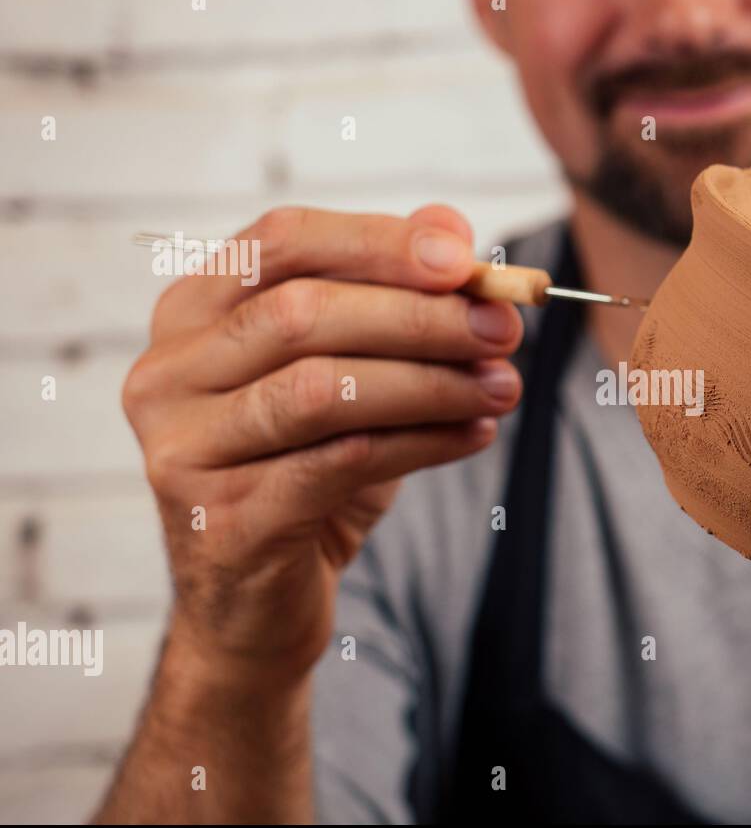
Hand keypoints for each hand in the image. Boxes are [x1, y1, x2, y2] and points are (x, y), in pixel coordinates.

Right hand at [122, 205, 522, 687]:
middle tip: (504, 330)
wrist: (256, 602)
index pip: (281, 243)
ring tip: (503, 385)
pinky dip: (422, 442)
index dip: (378, 242)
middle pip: (303, 314)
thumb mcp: (351, 372)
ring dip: (431, 382)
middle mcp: (168, 372)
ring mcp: (183, 448)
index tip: (464, 260)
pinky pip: (340, 463)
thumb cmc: (307, 470)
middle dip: (420, 317)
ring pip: (323, 390)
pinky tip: (476, 433)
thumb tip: (453, 226)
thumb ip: (391, 294)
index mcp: (192, 313)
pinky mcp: (222, 520)